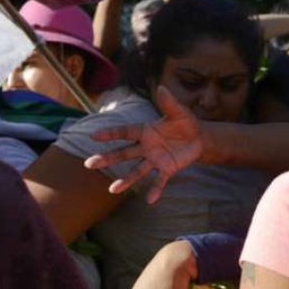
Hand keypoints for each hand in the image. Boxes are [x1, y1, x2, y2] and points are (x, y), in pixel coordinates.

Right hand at [84, 86, 203, 203]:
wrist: (199, 138)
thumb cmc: (185, 123)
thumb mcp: (179, 112)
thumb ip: (169, 103)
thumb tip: (162, 88)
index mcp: (145, 131)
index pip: (124, 132)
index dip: (110, 134)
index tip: (93, 136)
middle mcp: (145, 147)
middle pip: (124, 153)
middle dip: (107, 158)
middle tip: (89, 164)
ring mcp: (155, 159)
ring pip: (137, 171)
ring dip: (125, 180)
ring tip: (112, 190)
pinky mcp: (167, 169)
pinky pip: (160, 180)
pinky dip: (155, 190)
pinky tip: (150, 201)